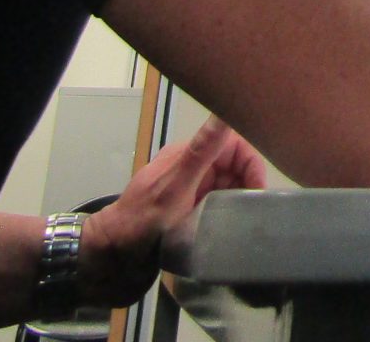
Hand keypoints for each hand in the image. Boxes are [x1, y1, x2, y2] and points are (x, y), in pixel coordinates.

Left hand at [79, 113, 265, 306]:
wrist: (111, 257)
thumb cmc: (142, 222)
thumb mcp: (176, 187)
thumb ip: (202, 151)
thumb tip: (224, 112)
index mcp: (188, 154)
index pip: (235, 145)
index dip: (252, 165)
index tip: (258, 192)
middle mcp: (191, 168)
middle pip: (235, 167)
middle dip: (247, 186)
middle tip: (251, 213)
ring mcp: (189, 189)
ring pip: (228, 187)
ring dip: (237, 203)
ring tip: (241, 224)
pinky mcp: (188, 210)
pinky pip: (217, 205)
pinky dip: (226, 215)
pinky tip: (227, 230)